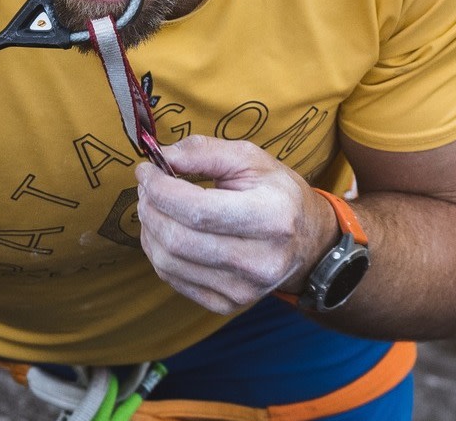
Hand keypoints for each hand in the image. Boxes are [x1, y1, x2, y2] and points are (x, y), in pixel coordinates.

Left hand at [135, 135, 335, 313]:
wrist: (308, 242)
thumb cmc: (277, 195)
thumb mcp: (250, 159)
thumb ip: (203, 152)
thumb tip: (160, 157)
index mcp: (271, 217)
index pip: (197, 210)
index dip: (161, 189)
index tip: (147, 170)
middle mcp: (260, 261)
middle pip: (178, 239)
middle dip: (151, 208)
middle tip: (147, 188)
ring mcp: (244, 289)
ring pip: (168, 262)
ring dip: (149, 229)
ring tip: (153, 207)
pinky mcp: (227, 304)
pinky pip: (173, 280)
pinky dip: (158, 252)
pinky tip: (165, 232)